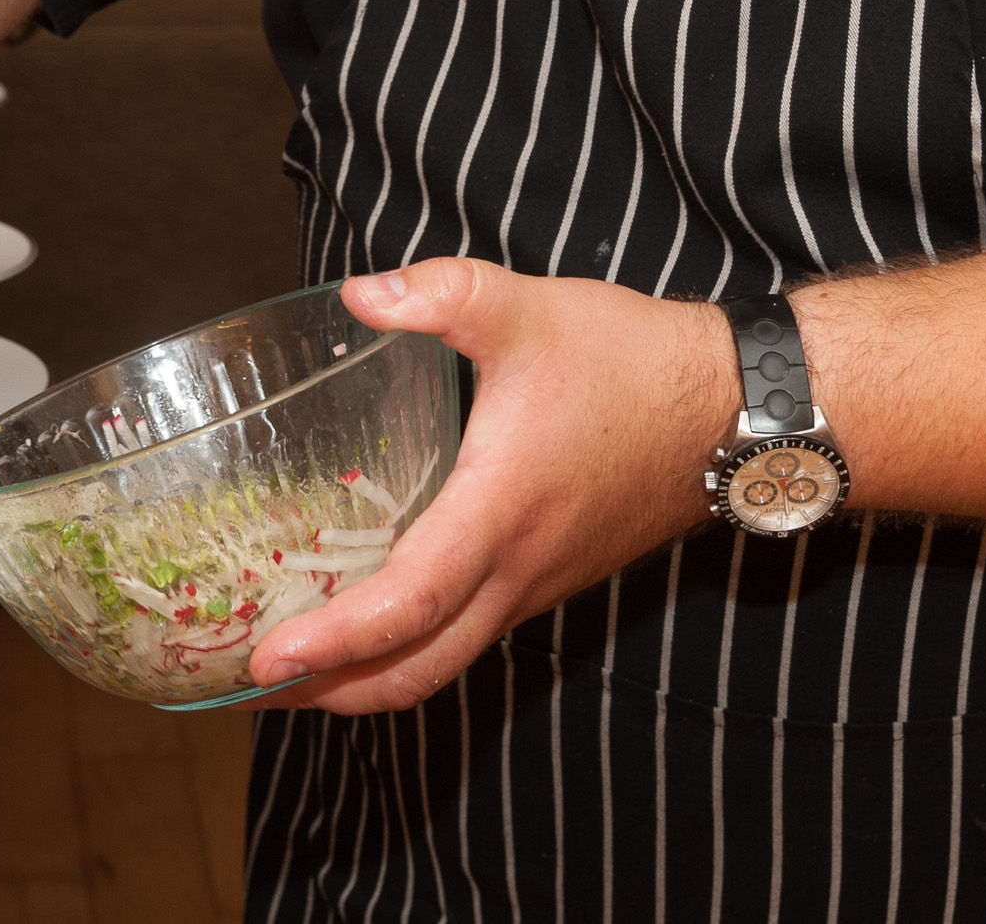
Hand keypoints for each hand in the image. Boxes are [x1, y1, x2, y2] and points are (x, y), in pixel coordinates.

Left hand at [246, 259, 740, 714]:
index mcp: (501, 511)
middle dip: (327, 692)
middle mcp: (517, 568)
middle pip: (416, 669)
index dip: (333, 640)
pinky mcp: (549, 575)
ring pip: (444, 660)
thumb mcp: (530, 310)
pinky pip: (468, 634)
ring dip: (366, 676)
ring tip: (292, 664)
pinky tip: (371, 612)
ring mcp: (537, 582)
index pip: (408, 602)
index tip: (266, 660)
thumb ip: (441, 294)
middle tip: (249, 685)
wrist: (736, 409)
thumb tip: (358, 295)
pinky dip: (410, 645)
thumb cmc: (636, 364)